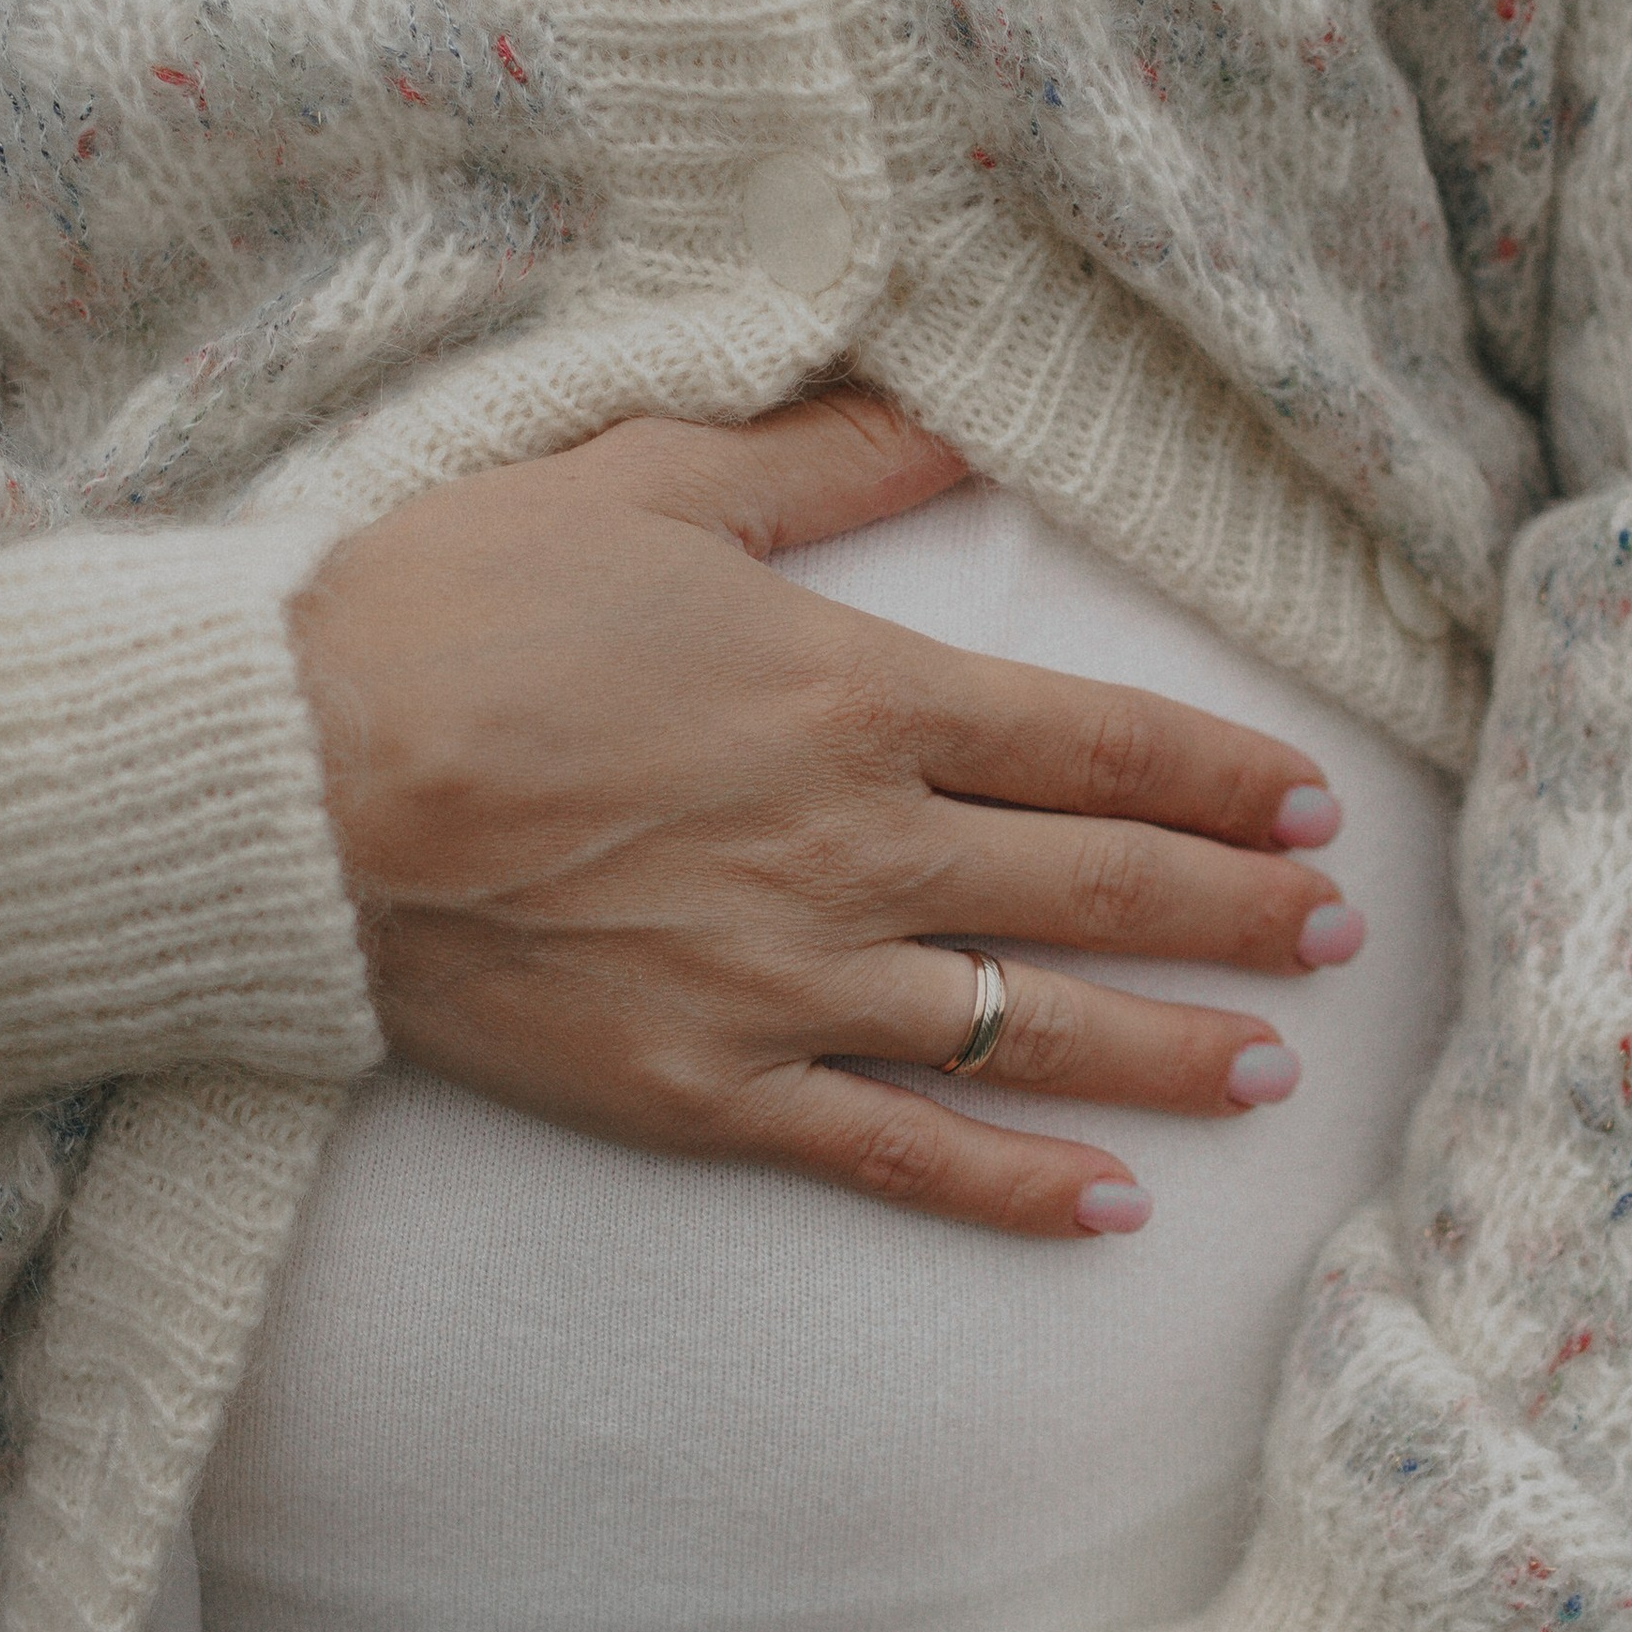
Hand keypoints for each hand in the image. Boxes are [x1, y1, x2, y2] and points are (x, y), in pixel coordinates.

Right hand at [288, 391, 1358, 1236]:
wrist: (291, 785)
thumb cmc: (454, 612)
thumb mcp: (646, 480)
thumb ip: (819, 458)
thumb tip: (948, 419)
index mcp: (859, 693)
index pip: (1097, 740)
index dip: (1219, 778)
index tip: (1308, 808)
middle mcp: (860, 847)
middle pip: (1100, 888)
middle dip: (1240, 912)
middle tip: (1340, 936)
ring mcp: (794, 984)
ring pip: (1033, 1029)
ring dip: (1171, 1050)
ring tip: (1272, 1070)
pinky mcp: (712, 1091)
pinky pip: (900, 1154)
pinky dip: (1013, 1191)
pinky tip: (1111, 1212)